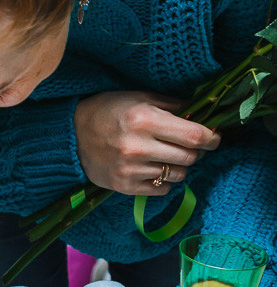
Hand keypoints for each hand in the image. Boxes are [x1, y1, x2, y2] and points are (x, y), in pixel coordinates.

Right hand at [74, 91, 219, 193]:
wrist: (71, 135)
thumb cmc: (109, 110)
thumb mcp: (139, 98)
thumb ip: (173, 106)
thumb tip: (203, 115)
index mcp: (144, 119)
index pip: (194, 136)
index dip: (211, 138)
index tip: (215, 137)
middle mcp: (138, 146)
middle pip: (189, 157)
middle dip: (196, 151)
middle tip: (189, 145)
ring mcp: (131, 169)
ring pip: (178, 174)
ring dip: (180, 166)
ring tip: (167, 155)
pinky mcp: (124, 186)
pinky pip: (162, 188)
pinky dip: (164, 179)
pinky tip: (153, 167)